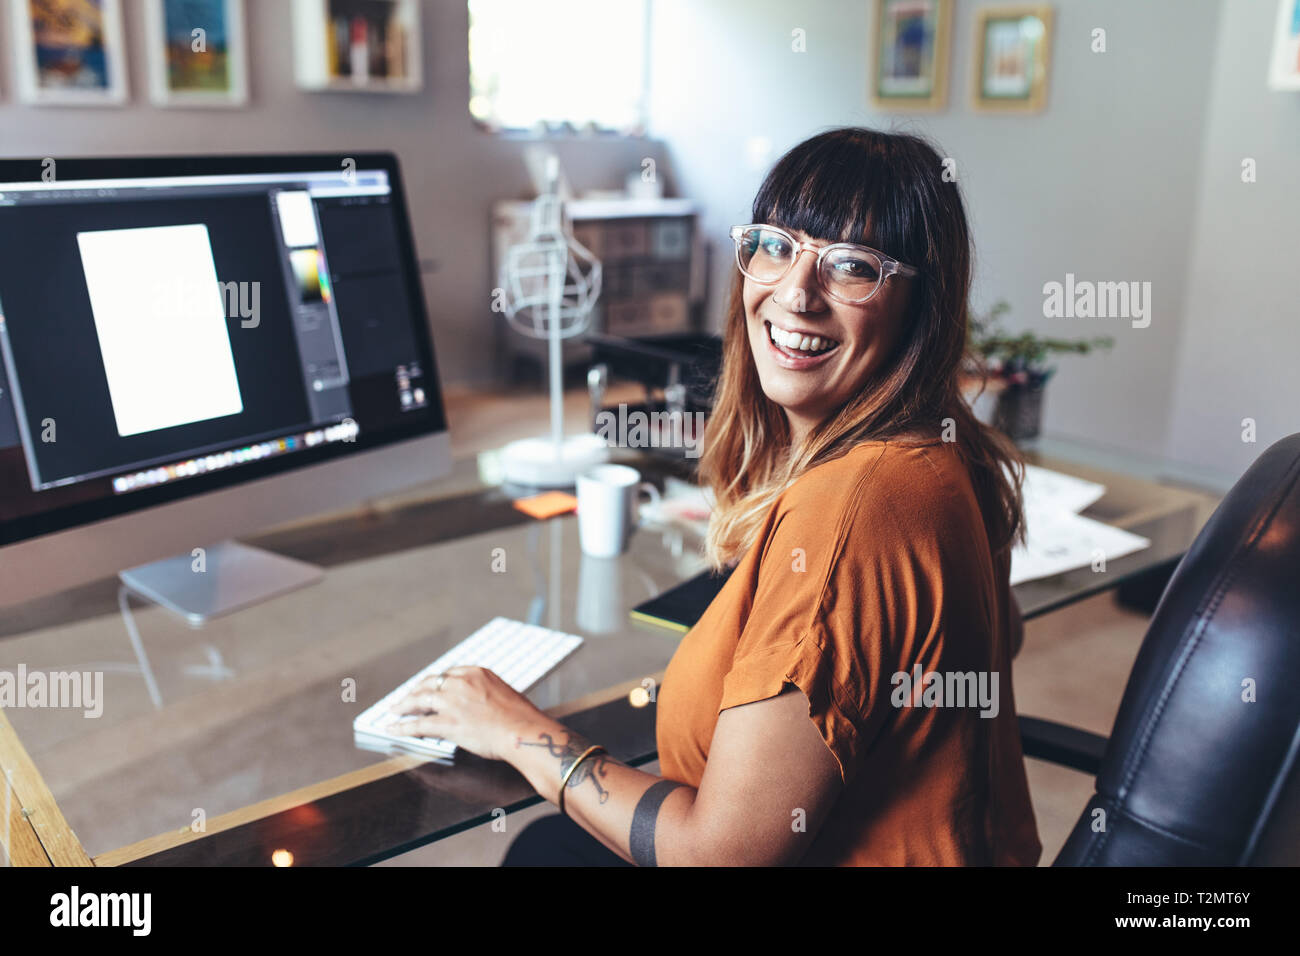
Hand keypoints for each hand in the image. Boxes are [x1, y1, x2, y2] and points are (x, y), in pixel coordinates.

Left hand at [383, 666, 549, 761]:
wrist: (524, 732)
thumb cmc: (521, 718)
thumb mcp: (504, 693)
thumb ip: (487, 693)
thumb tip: (480, 703)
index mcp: (477, 672)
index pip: (447, 674)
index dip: (433, 682)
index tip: (427, 687)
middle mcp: (461, 683)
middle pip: (429, 684)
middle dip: (415, 691)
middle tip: (406, 698)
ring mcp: (453, 702)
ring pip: (419, 700)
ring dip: (404, 706)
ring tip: (394, 711)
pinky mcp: (448, 723)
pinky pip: (418, 724)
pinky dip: (402, 727)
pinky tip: (393, 728)